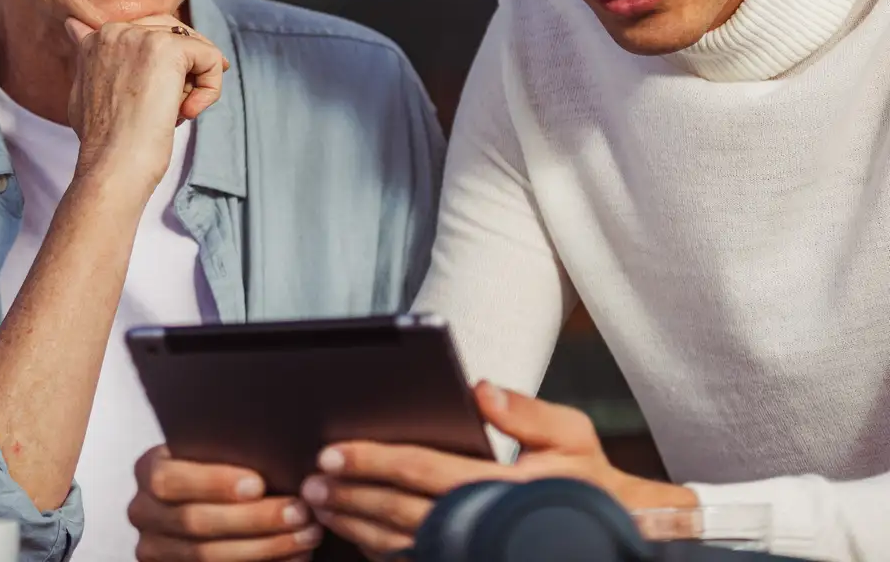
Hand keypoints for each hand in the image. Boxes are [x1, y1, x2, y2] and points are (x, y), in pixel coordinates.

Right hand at [64, 14, 228, 193]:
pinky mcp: (169, 49)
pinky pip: (210, 57)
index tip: (163, 94)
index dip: (163, 67)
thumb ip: (87, 59)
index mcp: (97, 39)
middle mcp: (116, 30)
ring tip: (175, 113)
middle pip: (175, 35)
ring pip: (194, 47)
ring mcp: (142, 37)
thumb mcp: (82, 90)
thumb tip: (73, 26)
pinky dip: (210, 89)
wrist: (112, 165)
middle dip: (182, 72)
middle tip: (173, 108)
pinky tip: (188, 113)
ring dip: (194, 84)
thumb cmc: (102, 141)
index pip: (149, 35)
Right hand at [129, 446, 323, 560]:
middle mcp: (143, 512)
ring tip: (306, 534)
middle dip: (254, 518)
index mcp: (148, 471)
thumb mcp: (208, 453)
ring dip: (266, 546)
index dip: (213, 483)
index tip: (258, 484)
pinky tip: (294, 556)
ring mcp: (155, 550)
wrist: (202, 506)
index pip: (171, 479)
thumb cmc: (218, 470)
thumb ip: (224, 449)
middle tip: (299, 511)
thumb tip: (275, 447)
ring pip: (207, 556)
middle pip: (195, 522)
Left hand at [301, 382, 695, 558]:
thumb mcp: (571, 435)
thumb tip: (478, 389)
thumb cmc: (588, 481)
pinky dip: (380, 551)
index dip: (374, 460)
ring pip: (399, 544)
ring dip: (356, 524)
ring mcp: (473, 552)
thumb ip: (526, 412)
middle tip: (311, 479)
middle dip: (350, 494)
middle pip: (399, 510)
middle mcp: (483, 526)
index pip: (423, 471)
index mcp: (501, 489)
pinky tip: (355, 534)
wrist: (621, 536)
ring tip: (321, 503)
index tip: (333, 451)